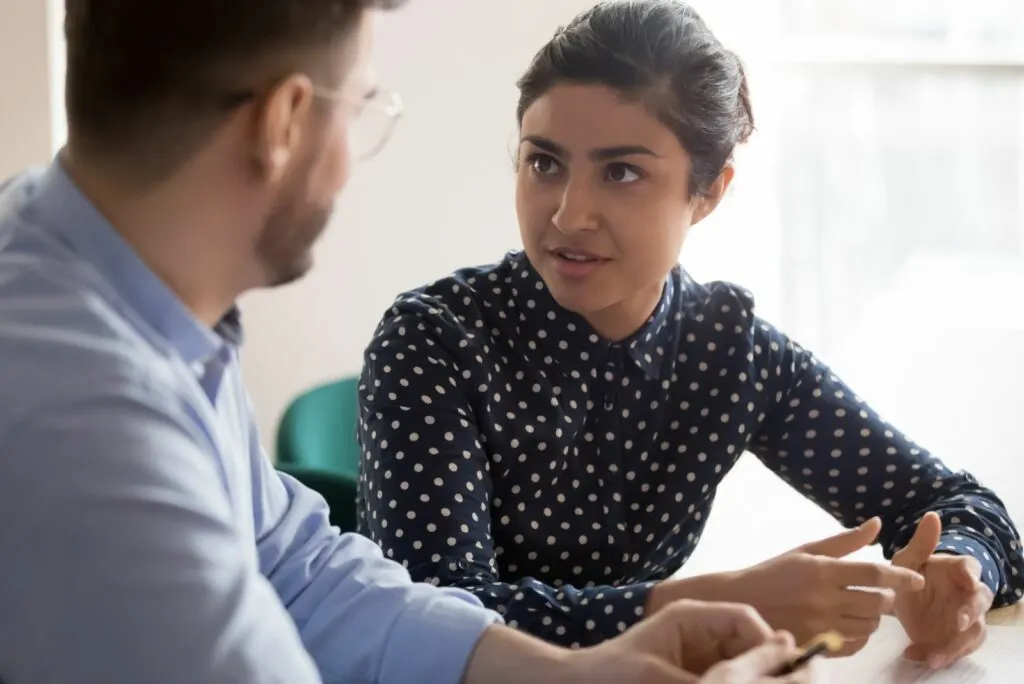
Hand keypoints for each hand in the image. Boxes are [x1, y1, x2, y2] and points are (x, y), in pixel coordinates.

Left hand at [572, 600, 803, 682]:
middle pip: (749, 642)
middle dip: (765, 663)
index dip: (766, 640)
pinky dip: (737, 683)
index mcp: (689, 616)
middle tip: (783, 683)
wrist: (581, 682)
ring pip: (742, 663)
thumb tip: (738, 682)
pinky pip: (728, 678)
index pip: (742, 618)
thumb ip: (701, 683)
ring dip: (752, 677)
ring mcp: (700, 653)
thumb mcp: (657, 678)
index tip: (782, 668)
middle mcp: (700, 630)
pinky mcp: (697, 674)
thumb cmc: (611, 672)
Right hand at [725, 518, 924, 653]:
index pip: (873, 574)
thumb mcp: (806, 550)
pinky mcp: (815, 644)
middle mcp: (822, 599)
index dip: (901, 577)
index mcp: (821, 571)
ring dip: (874, 618)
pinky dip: (860, 637)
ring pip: (869, 627)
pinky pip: (854, 646)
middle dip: (886, 599)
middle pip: (877, 603)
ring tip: (863, 609)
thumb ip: (845, 541)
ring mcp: (819, 625)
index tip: (917, 580)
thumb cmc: (775, 572)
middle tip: (879, 594)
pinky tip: (850, 625)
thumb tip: (877, 524)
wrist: (742, 602)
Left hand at [893, 511, 994, 668]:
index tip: (966, 579)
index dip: (970, 573)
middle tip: (958, 622)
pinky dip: (942, 655)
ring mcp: (965, 617)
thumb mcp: (906, 560)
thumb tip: (932, 515)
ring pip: (974, 631)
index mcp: (957, 569)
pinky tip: (921, 657)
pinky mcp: (958, 638)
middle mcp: (967, 593)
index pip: (971, 567)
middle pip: (980, 601)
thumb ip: (920, 543)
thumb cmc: (908, 574)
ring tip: (935, 655)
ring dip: (957, 643)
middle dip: (971, 612)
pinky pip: (959, 648)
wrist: (900, 601)